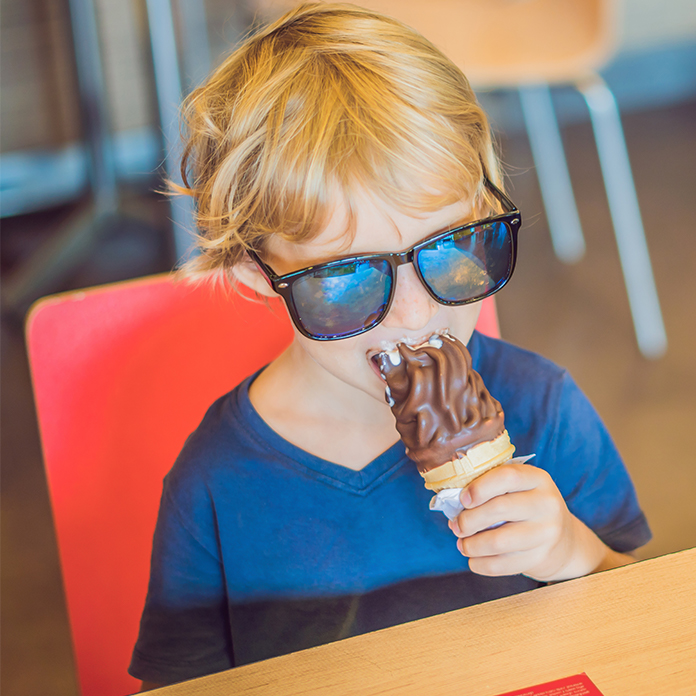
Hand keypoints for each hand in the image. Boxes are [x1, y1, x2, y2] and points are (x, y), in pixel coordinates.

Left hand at [448, 463, 616, 581]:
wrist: (565, 541)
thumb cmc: (528, 508)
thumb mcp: (520, 489)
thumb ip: (492, 487)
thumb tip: (452, 502)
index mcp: (538, 479)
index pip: (507, 477)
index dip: (480, 487)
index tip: (463, 499)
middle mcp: (547, 504)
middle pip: (499, 509)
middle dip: (469, 520)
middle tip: (456, 526)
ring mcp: (547, 533)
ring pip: (498, 541)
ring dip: (472, 545)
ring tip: (462, 544)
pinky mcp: (541, 558)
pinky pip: (503, 565)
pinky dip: (481, 564)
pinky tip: (473, 559)